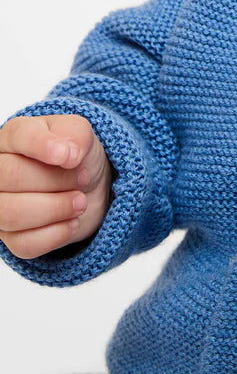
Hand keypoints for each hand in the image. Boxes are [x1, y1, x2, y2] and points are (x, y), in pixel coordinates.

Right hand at [0, 114, 112, 258]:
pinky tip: (73, 222)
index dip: (43, 146)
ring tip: (80, 202)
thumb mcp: (82, 134)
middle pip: (11, 177)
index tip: (70, 157)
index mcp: (14, 136)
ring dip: (55, 209)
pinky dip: (56, 234)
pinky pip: (24, 243)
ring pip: (11, 214)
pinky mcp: (11, 237)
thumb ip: (75, 133)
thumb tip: (67, 153)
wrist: (86, 184)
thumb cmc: (76, 153)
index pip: (19, 136)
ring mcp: (0, 205)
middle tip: (83, 179)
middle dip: (55, 181)